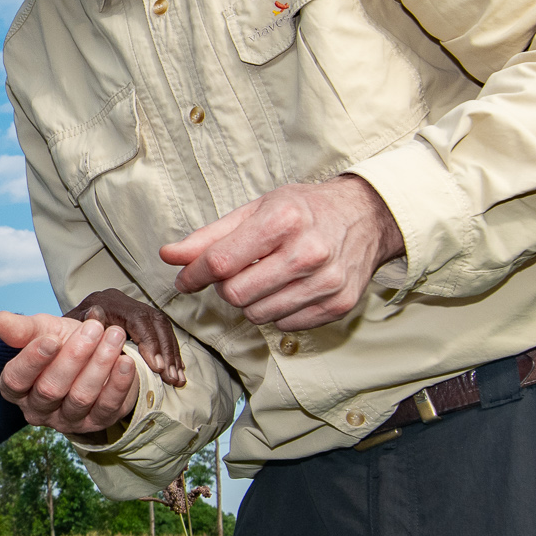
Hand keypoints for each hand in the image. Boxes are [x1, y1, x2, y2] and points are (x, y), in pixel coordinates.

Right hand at [0, 313, 140, 436]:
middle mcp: (38, 410)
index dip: (32, 361)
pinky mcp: (97, 423)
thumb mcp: (43, 331)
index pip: (16, 380)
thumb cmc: (63, 344)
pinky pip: (108, 407)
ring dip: (99, 364)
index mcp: (16, 388)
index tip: (52, 339)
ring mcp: (68, 420)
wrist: (95, 355)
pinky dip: (118, 383)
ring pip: (81, 397)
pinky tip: (126, 361)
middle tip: (93, 329)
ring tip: (114, 336)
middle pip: (50, 389)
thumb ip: (22, 328)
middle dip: (74, 357)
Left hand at [65, 287, 184, 387]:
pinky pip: (163, 334)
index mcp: (104, 302)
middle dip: (165, 351)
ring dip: (171, 355)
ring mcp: (133, 308)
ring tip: (176, 379)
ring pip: (162, 328)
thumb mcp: (63, 338)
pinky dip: (170, 354)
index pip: (135, 318)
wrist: (62, 333)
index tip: (155, 366)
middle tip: (170, 376)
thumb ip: (77, 332)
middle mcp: (122, 301)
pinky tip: (175, 372)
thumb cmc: (63, 340)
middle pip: (154, 322)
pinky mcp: (141, 319)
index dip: (148, 342)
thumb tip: (95, 314)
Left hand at [161, 175, 404, 330]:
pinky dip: (277, 312)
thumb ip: (209, 236)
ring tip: (263, 278)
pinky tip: (287, 289)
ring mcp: (327, 281)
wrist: (366, 216)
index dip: (194, 274)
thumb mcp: (255, 210)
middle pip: (236, 294)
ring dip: (250, 301)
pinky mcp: (339, 304)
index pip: (221, 261)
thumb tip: (169, 256)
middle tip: (235, 273)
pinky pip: (285, 325)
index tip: (185, 278)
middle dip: (225, 287)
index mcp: (283, 220)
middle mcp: (308, 252)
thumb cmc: (304, 209)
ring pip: (258, 315)